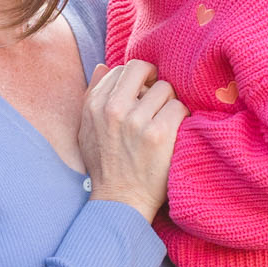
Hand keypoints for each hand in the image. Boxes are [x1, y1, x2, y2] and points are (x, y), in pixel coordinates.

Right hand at [79, 61, 185, 219]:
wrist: (120, 200)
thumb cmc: (105, 165)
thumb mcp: (87, 130)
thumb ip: (92, 95)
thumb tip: (103, 66)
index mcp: (95, 105)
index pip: (122, 69)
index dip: (136, 80)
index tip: (142, 94)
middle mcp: (114, 109)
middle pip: (143, 69)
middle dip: (154, 82)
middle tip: (158, 99)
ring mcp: (137, 121)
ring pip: (165, 89)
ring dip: (168, 104)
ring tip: (164, 122)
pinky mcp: (159, 134)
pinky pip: (179, 108)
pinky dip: (181, 118)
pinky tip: (174, 132)